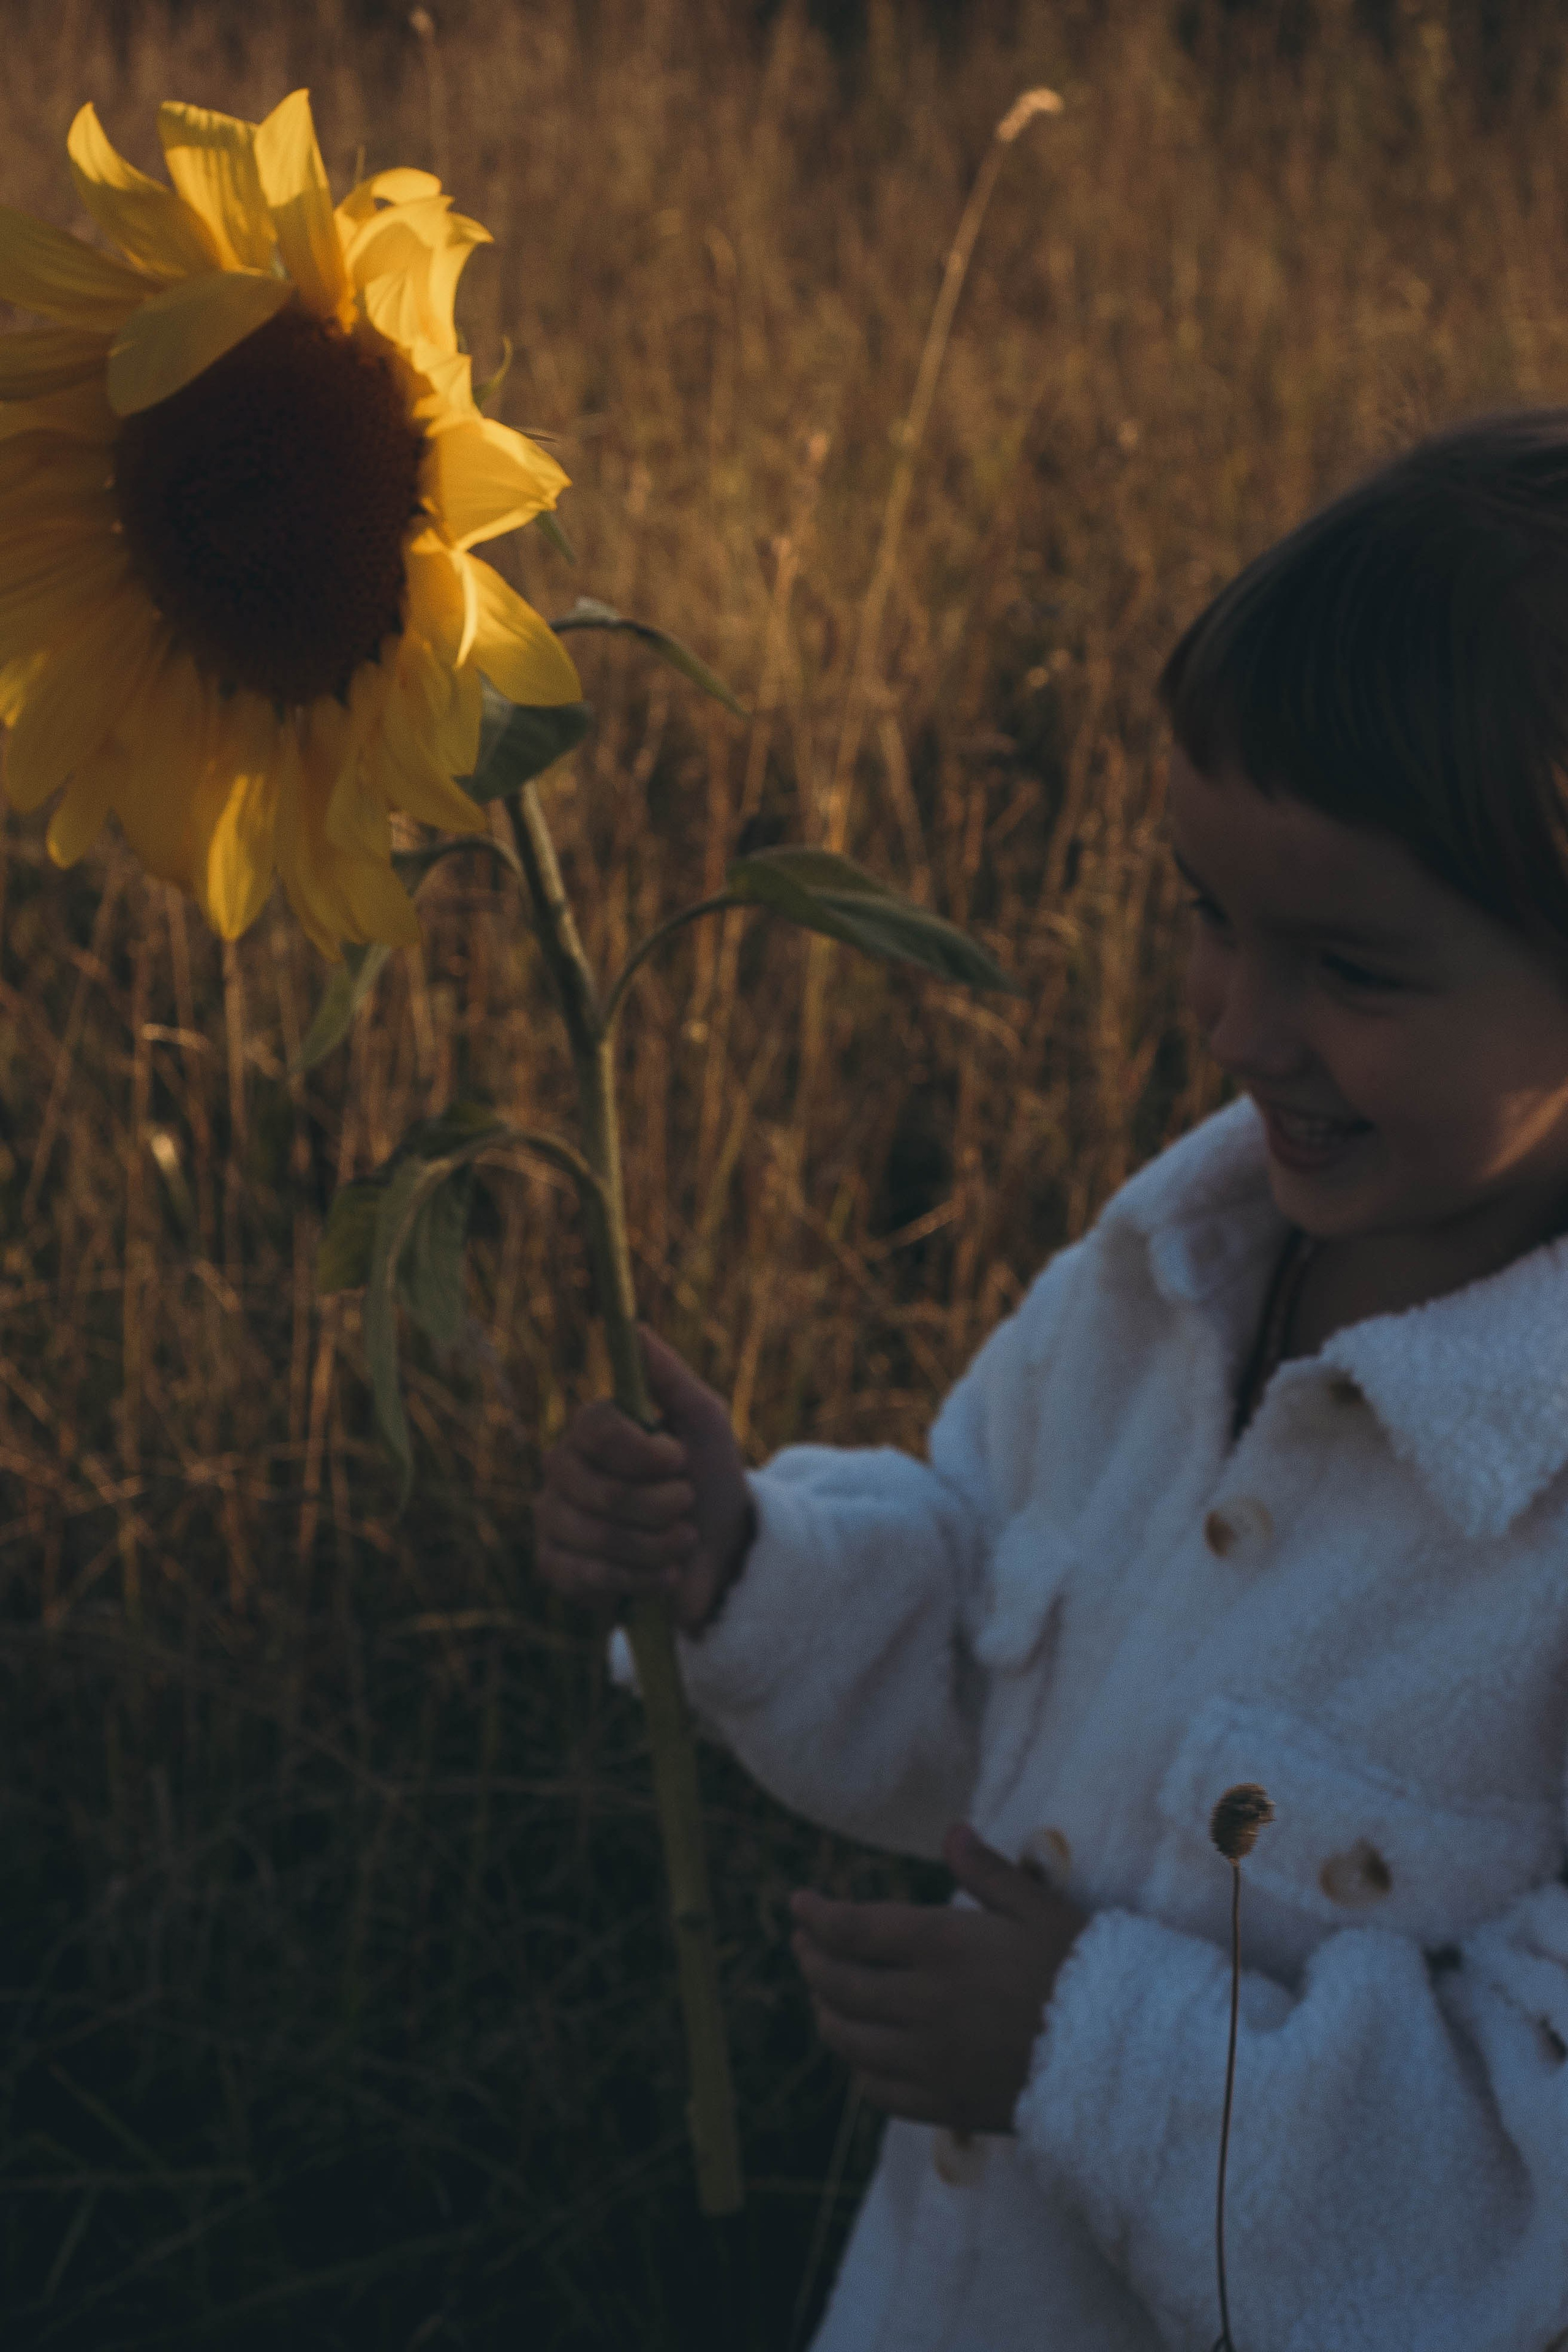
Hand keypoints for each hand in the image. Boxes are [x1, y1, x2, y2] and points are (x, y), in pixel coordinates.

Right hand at [532, 1326, 754, 1636]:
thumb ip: (669, 1377)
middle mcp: (562, 1468)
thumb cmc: (710, 1478)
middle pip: (599, 1491)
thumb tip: (636, 1328)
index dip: (641, 1452)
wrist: (721, 1551)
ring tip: (683, 1541)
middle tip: (686, 1505)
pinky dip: (638, 1580)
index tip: (679, 1460)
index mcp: (593, 1429)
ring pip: (595, 1537)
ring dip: (658, 1546)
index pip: (594, 1429)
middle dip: (662, 1507)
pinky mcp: (555, 1566)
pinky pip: (584, 1577)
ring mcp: (552, 1518)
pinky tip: (662, 1575)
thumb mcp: (704, 1422)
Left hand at [790, 1822, 1085, 2134]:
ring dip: (827, 2012)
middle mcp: (924, 2004)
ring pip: (850, 2040)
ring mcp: (931, 2060)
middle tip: (804, 1943)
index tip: (799, 1903)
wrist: (1123, 2056)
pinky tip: (863, 2055)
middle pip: (839, 1985)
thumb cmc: (1084, 1969)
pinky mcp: (946, 2104)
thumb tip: (951, 1833)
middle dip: (811, 1959)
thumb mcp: (1040, 1908)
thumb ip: (988, 1872)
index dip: (816, 1916)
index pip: (853, 1931)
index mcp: (943, 1948)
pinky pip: (879, 2092)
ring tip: (825, 1993)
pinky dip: (859, 2069)